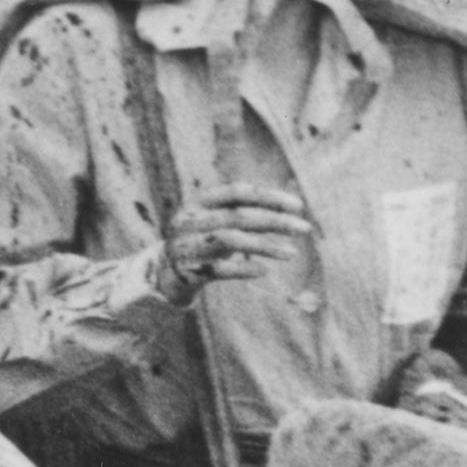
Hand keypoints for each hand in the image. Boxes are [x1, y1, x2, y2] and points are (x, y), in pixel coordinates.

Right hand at [149, 184, 314, 299]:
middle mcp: (190, 220)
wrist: (163, 274)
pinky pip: (219, 269)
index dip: (269, 197)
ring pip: (230, 240)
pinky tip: (264, 270)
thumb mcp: (215, 220)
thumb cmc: (200, 243)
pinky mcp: (187, 272)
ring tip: (291, 253)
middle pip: (238, 216)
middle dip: (274, 221)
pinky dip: (244, 268)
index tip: (298, 206)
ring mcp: (186, 246)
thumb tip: (289, 207)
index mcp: (198, 202)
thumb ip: (242, 211)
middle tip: (303, 228)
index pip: (238, 192)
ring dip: (265, 246)